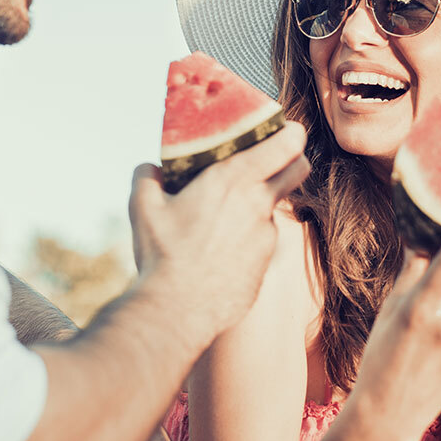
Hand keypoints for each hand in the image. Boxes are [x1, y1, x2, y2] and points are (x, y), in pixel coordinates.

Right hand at [128, 122, 308, 342]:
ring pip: (271, 211)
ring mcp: (266, 237)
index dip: (292, 133)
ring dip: (255, 208)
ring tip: (220, 221)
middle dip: (293, 160)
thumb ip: (147, 177)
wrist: (177, 311)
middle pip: (298, 170)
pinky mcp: (264, 265)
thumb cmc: (162, 254)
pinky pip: (259, 244)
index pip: (287, 143)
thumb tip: (150, 168)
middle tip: (272, 162)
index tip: (286, 129)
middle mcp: (258, 204)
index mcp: (234, 180)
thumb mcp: (142, 206)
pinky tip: (218, 254)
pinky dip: (245, 242)